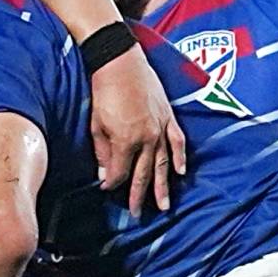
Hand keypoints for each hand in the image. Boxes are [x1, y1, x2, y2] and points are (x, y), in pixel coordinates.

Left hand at [90, 45, 186, 216]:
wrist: (119, 61)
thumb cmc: (103, 91)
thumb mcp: (96, 124)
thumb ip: (102, 151)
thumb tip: (105, 174)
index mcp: (126, 141)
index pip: (119, 174)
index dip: (112, 185)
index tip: (106, 190)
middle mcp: (146, 139)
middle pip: (143, 174)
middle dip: (138, 196)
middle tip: (137, 215)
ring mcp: (160, 128)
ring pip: (163, 163)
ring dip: (163, 186)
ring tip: (164, 206)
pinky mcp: (168, 116)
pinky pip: (177, 141)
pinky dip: (180, 157)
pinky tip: (181, 171)